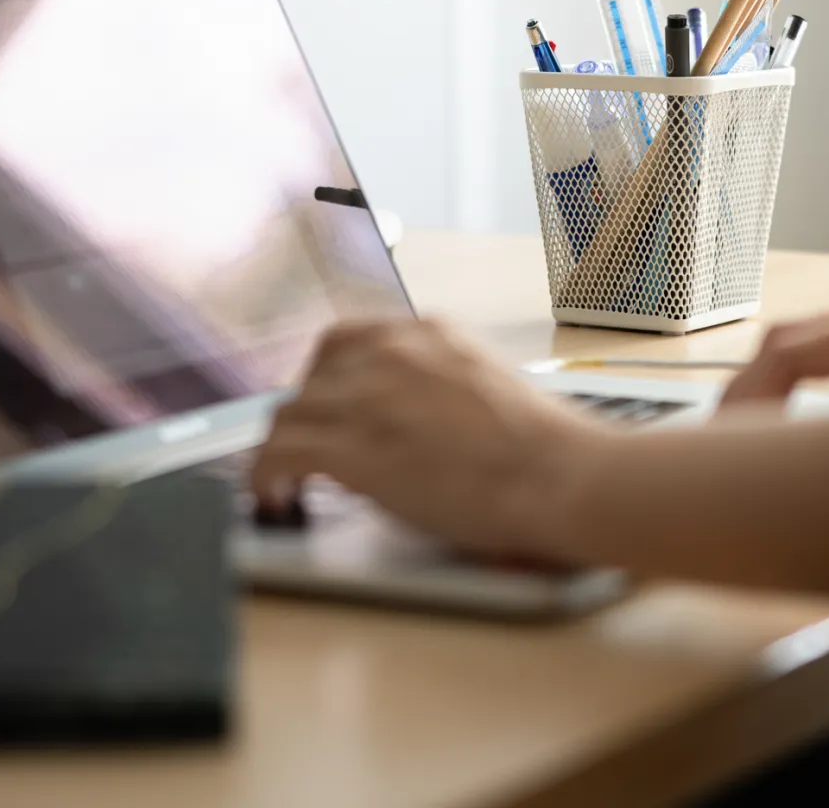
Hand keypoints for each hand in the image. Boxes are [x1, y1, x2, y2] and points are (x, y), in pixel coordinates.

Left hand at [251, 316, 597, 563]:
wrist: (562, 475)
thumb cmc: (545, 448)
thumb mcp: (483, 383)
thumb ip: (434, 386)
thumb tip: (400, 418)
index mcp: (427, 332)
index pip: (347, 341)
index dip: (327, 380)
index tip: (326, 408)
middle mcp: (390, 351)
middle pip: (313, 376)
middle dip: (307, 414)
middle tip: (307, 450)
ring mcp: (369, 395)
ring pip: (290, 413)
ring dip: (281, 448)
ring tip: (282, 482)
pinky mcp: (355, 447)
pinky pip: (281, 452)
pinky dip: (267, 475)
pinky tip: (274, 497)